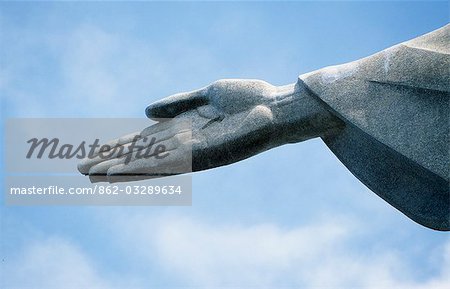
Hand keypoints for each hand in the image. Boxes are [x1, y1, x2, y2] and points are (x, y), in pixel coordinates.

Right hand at [78, 79, 282, 181]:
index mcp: (185, 128)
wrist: (278, 108)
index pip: (146, 140)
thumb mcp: (207, 94)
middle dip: (113, 161)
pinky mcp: (202, 157)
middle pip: (142, 154)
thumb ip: (177, 102)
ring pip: (149, 162)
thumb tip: (145, 110)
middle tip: (82, 169)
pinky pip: (166, 163)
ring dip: (119, 169)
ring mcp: (193, 152)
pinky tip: (118, 171)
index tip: (97, 150)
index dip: (121, 145)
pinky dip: (141, 168)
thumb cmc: (248, 99)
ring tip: (91, 174)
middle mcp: (185, 144)